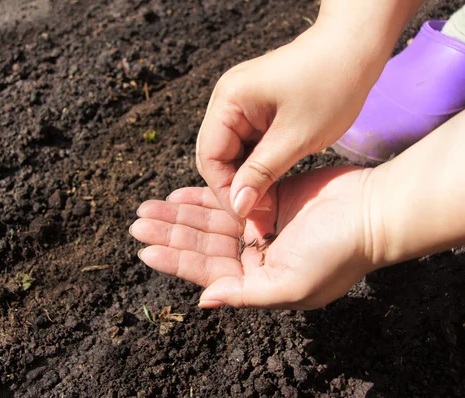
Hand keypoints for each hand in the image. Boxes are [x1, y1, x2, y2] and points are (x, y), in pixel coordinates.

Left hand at [129, 165, 377, 309]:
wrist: (372, 211)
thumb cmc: (336, 253)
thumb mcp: (291, 284)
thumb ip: (245, 295)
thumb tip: (204, 301)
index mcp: (258, 281)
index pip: (207, 272)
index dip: (175, 260)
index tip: (144, 249)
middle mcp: (254, 256)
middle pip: (203, 244)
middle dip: (170, 233)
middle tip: (138, 222)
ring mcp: (259, 226)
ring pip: (210, 221)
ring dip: (180, 215)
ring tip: (149, 207)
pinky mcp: (265, 199)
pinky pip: (227, 198)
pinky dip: (203, 197)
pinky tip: (179, 194)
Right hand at [196, 24, 385, 219]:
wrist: (357, 47)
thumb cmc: (332, 84)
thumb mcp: (296, 138)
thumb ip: (262, 173)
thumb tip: (237, 207)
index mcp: (229, 100)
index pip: (210, 157)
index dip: (224, 191)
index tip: (246, 217)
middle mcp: (226, 100)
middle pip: (216, 156)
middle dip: (234, 187)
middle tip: (257, 216)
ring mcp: (240, 103)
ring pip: (231, 153)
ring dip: (246, 178)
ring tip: (266, 204)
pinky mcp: (255, 108)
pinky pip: (246, 144)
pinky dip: (256, 165)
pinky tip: (270, 183)